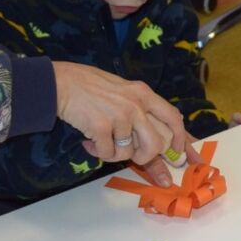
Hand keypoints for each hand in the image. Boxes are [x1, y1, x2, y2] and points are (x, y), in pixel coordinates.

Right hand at [53, 63, 189, 178]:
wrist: (60, 83)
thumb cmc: (88, 85)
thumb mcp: (122, 87)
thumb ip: (139, 104)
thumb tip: (156, 128)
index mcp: (143, 93)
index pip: (173, 117)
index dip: (180, 138)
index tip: (179, 152)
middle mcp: (135, 104)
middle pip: (156, 144)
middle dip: (146, 157)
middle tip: (133, 156)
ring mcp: (119, 116)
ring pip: (129, 152)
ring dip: (114, 154)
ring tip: (102, 142)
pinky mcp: (101, 127)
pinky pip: (107, 153)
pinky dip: (98, 152)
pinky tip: (88, 141)